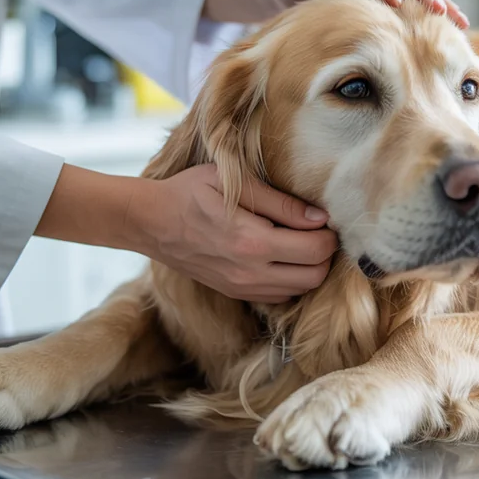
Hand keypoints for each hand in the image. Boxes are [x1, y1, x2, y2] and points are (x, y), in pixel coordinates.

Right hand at [130, 164, 337, 302]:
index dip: (329, 232)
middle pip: (316, 276)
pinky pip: (279, 295)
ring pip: (300, 290)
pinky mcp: (235, 293)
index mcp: (253, 242)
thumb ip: (280, 202)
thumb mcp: (234, 183)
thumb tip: (320, 218)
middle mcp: (250, 273)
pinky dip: (290, 279)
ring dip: (308, 267)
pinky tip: (279, 256)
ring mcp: (242, 288)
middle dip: (323, 253)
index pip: (317, 249)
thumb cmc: (190, 193)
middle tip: (315, 229)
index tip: (322, 216)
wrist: (149, 222)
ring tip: (298, 241)